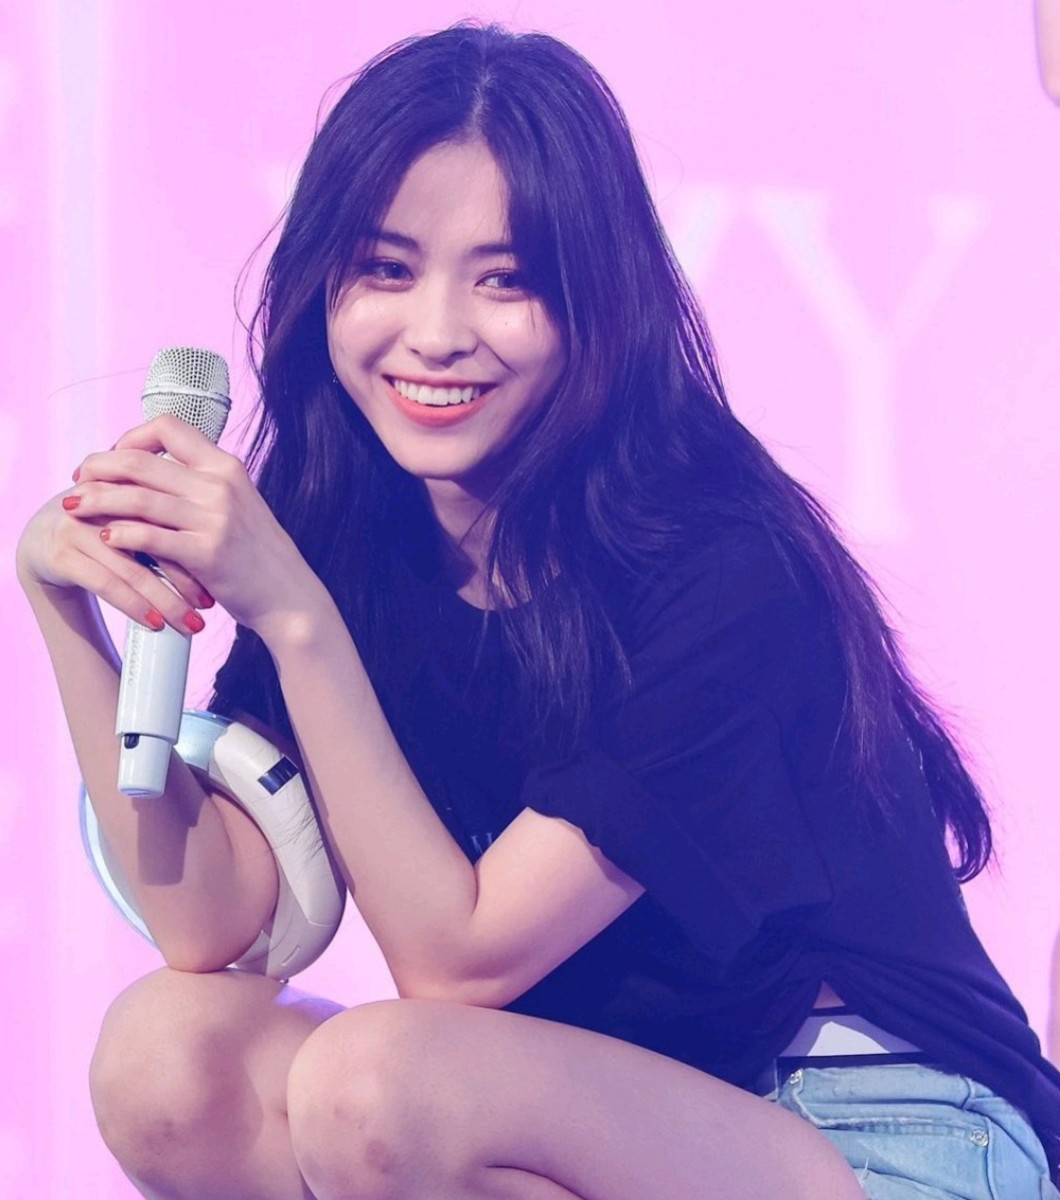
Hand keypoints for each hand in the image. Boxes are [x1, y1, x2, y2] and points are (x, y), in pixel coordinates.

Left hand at [18, 415, 316, 634]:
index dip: (130, 437)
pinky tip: (105, 538)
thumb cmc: (257, 554)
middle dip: (98, 468)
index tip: (113, 458)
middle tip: (78, 482)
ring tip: (74, 508)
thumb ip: (201, 486)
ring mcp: (214, 518)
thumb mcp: (238, 505)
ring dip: (97, 501)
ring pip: (137, 498)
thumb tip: (152, 474)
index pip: (167, 427)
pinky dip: (120, 535)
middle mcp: (220, 485)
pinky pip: (150, 537)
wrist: (288, 595)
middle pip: (140, 461)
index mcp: (226, 466)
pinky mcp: (207, 553)